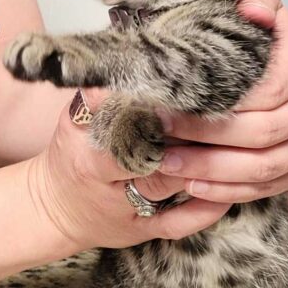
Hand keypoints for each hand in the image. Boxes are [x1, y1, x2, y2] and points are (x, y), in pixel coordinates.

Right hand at [26, 91, 232, 259]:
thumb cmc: (71, 153)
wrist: (56, 208)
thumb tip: (128, 56)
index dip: (149, 114)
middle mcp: (108, 184)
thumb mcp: (73, 121)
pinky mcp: (145, 231)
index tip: (174, 92)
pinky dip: (206, 209)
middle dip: (181, 138)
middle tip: (215, 112)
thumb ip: (97, 97)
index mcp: (88, 154)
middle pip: (150, 160)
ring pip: (169, 189)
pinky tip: (230, 189)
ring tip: (230, 142)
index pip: (121, 132)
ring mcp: (128, 210)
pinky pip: (180, 224)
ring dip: (200, 166)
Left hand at [153, 0, 287, 203]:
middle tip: (163, 141)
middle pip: (264, 132)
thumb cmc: (248, 36)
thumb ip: (252, 1)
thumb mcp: (245, 5)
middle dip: (208, 142)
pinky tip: (195, 185)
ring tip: (171, 165)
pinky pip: (270, 186)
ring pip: (266, 166)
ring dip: (214, 172)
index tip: (168, 106)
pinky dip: (231, 190)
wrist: (266, 60)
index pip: (266, 91)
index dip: (215, 104)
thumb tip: (250, 9)